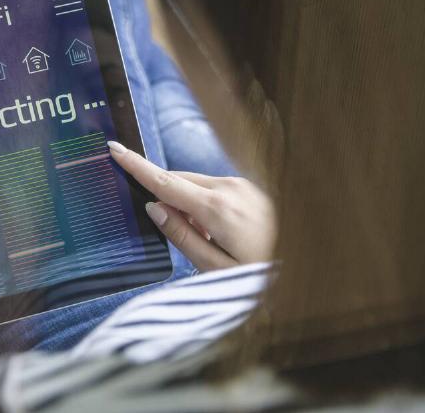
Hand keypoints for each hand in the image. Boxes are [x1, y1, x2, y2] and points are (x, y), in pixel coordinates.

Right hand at [107, 141, 275, 269]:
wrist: (309, 268)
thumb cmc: (262, 277)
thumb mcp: (215, 268)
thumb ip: (182, 236)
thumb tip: (155, 208)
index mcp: (217, 208)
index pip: (165, 182)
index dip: (137, 166)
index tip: (115, 148)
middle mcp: (230, 188)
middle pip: (180, 182)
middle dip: (168, 201)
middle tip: (181, 237)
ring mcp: (244, 187)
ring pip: (198, 187)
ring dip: (191, 208)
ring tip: (213, 245)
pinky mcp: (252, 190)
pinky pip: (217, 192)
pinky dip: (208, 208)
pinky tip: (225, 237)